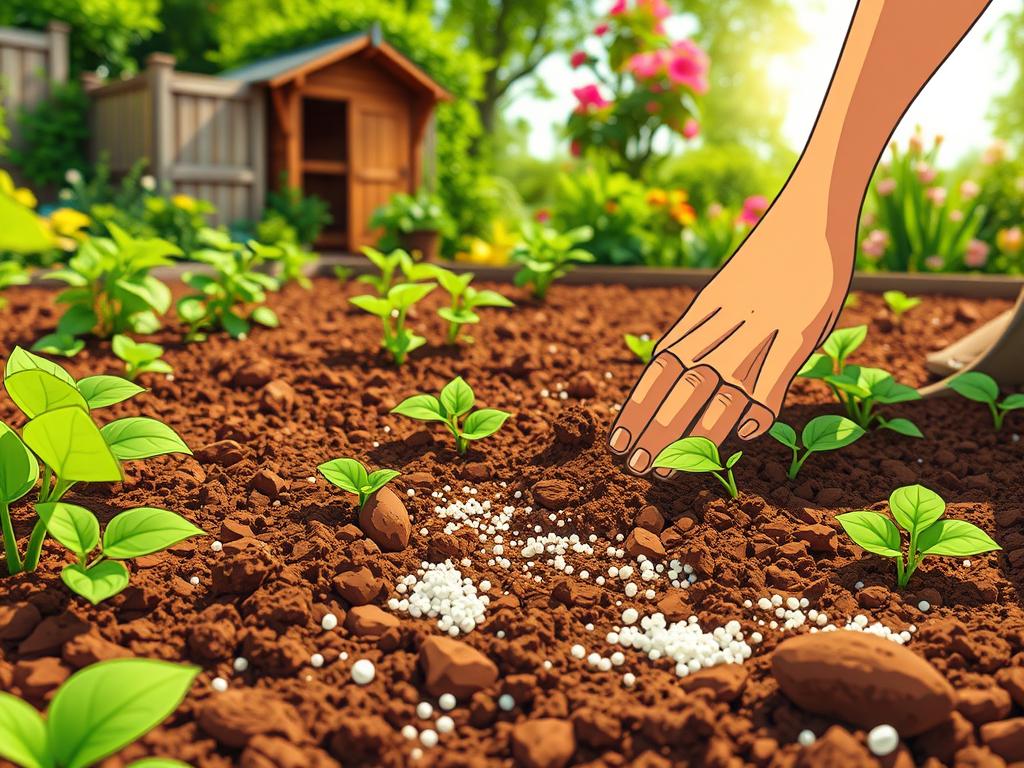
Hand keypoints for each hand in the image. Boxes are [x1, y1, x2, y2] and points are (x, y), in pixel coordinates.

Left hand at [609, 197, 853, 476]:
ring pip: (718, 390)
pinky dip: (758, 409)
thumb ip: (696, 333)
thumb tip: (665, 368)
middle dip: (654, 430)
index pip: (658, 371)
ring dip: (692, 434)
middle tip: (635, 469)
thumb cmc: (762, 267)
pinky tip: (741, 436)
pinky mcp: (798, 334)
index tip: (617, 443)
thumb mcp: (717, 296)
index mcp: (698, 318)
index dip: (636, 409)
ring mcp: (759, 331)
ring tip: (669, 468)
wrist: (806, 219)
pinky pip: (774, 380)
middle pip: (680, 387)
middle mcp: (722, 327)